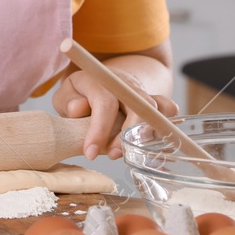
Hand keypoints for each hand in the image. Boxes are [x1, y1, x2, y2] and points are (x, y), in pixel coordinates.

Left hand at [52, 68, 177, 159]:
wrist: (101, 83)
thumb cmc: (79, 95)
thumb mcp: (65, 96)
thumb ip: (68, 102)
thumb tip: (78, 108)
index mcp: (99, 80)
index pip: (105, 103)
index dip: (99, 130)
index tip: (89, 153)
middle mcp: (124, 83)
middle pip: (138, 105)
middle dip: (127, 134)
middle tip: (112, 155)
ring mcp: (142, 91)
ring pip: (156, 109)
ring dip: (146, 135)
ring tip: (131, 152)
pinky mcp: (154, 101)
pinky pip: (169, 110)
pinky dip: (164, 129)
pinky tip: (152, 147)